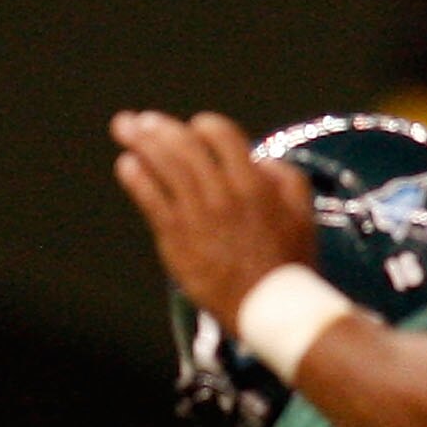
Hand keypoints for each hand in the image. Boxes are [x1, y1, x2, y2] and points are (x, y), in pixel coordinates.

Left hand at [111, 110, 315, 330]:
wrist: (267, 306)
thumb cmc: (288, 261)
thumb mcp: (302, 210)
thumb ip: (283, 176)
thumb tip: (258, 160)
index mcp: (253, 182)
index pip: (222, 136)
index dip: (205, 126)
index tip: (195, 128)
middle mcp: (222, 192)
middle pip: (184, 146)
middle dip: (160, 128)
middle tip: (141, 121)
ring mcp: (196, 214)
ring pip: (164, 167)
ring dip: (142, 143)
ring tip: (125, 128)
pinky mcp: (176, 238)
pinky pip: (151, 199)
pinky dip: (137, 178)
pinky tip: (126, 165)